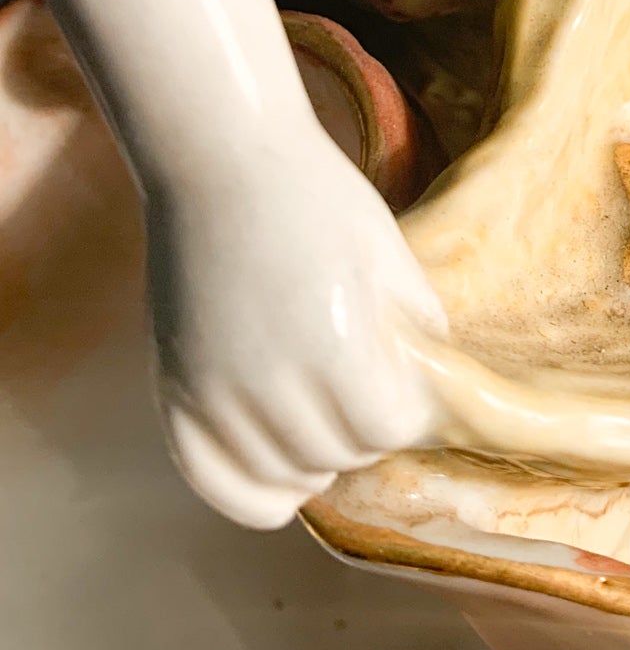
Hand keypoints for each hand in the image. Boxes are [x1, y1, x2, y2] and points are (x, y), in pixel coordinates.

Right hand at [144, 117, 445, 528]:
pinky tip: (284, 462)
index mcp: (336, 343)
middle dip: (367, 427)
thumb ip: (418, 328)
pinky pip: (216, 483)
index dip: (408, 407)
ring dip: (319, 455)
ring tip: (327, 412)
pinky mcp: (174, 391)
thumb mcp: (389, 254)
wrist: (222, 161)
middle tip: (367, 386)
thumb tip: (435, 389)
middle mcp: (271, 382)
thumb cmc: (318, 196)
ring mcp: (214, 392)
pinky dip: (256, 489)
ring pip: (286, 476)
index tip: (405, 379)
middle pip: (342, 453)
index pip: (391, 427)